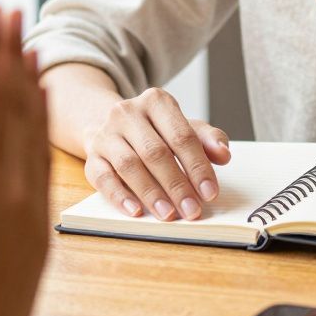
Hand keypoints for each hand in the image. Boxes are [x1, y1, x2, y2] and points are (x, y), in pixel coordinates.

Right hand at [0, 7, 49, 315]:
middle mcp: (8, 183)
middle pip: (11, 102)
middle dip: (9, 52)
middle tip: (12, 10)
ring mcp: (29, 201)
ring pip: (33, 126)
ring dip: (31, 81)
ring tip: (32, 45)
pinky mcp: (39, 221)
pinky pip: (44, 157)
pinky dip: (44, 123)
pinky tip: (43, 108)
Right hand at [84, 88, 230, 219]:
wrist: (112, 125)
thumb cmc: (156, 130)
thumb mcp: (185, 127)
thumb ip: (208, 139)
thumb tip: (223, 154)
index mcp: (157, 101)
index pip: (182, 136)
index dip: (198, 166)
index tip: (210, 192)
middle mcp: (128, 113)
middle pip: (155, 152)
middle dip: (177, 185)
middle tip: (192, 210)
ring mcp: (106, 134)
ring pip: (129, 165)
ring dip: (151, 193)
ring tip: (168, 214)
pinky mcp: (92, 155)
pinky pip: (103, 177)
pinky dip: (120, 196)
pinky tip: (135, 211)